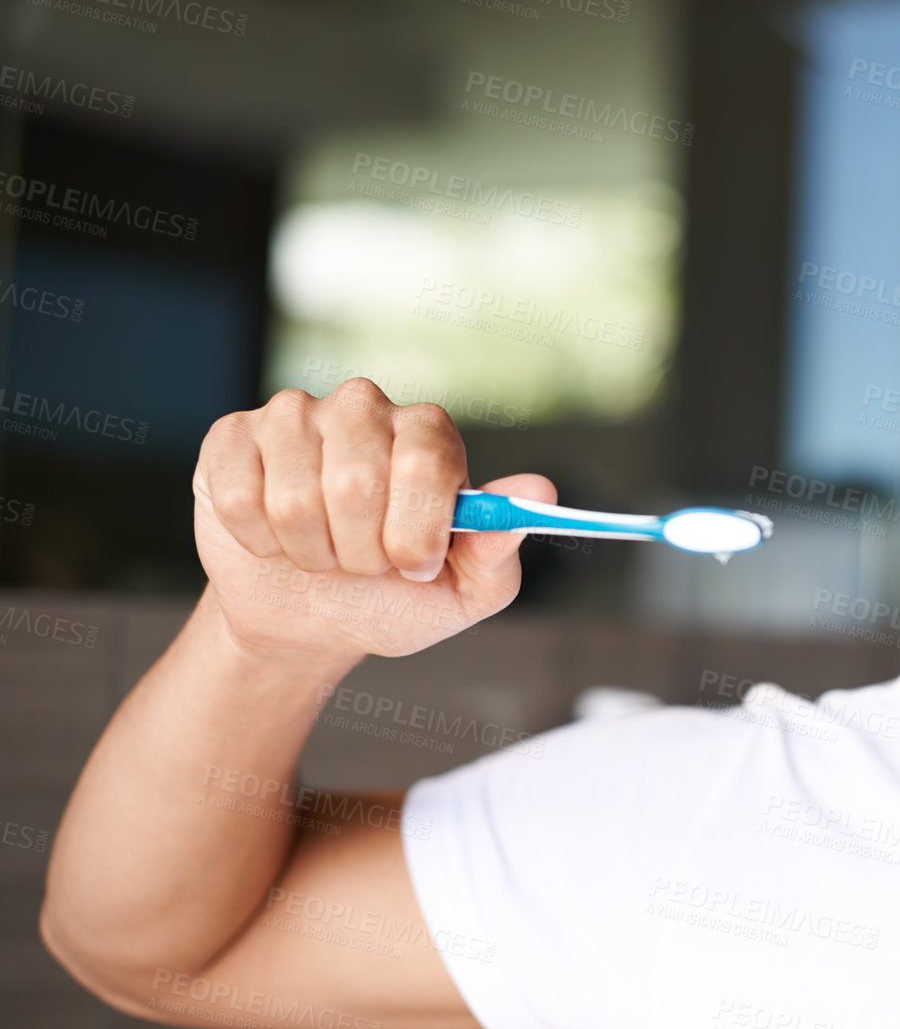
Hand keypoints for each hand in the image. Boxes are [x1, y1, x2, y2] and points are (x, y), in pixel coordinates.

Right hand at [190, 378, 552, 660]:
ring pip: (294, 495)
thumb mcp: (464, 592)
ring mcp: (294, 415)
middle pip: (356, 482)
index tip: (413, 566)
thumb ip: (499, 547)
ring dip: (309, 552)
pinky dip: (258, 540)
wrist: (311, 621)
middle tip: (364, 565)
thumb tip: (539, 490)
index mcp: (429, 433)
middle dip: (360, 552)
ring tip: (321, 554)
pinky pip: (238, 495)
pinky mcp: (232, 438)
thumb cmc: (394, 598)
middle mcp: (364, 407)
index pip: (427, 462)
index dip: (416, 529)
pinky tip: (272, 538)